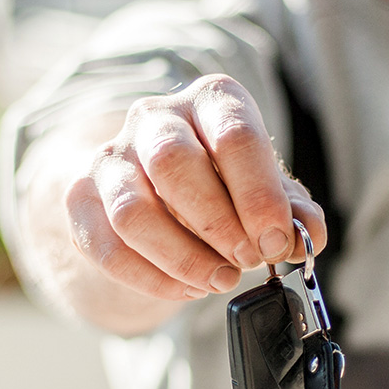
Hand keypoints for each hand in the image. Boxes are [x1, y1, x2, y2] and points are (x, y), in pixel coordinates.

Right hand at [65, 74, 326, 301]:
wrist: (156, 189)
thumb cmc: (222, 184)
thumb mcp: (266, 191)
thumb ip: (293, 211)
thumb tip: (307, 234)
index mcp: (211, 100)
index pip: (234, 135)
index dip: (258, 195)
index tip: (275, 241)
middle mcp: (155, 117)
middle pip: (174, 163)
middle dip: (217, 223)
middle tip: (246, 260)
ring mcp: (112, 157)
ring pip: (133, 211)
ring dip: (182, 257)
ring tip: (219, 280)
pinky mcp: (81, 199)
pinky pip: (108, 246)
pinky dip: (152, 278)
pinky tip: (186, 288)